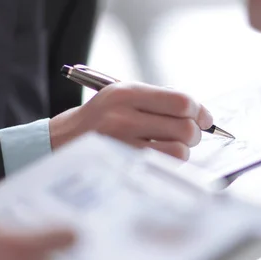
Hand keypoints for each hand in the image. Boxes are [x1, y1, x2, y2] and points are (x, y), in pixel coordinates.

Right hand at [50, 83, 213, 159]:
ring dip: (183, 151)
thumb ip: (158, 101)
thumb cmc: (99, 120)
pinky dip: (169, 163)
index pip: (181, 101)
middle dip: (194, 133)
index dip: (200, 111)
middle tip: (188, 136)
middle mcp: (123, 116)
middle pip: (185, 127)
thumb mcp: (122, 97)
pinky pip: (163, 167)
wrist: (57, 142)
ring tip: (171, 147)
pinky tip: (159, 158)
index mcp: (126, 92)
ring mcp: (121, 143)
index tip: (204, 119)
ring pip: (179, 150)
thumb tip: (199, 113)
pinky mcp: (121, 165)